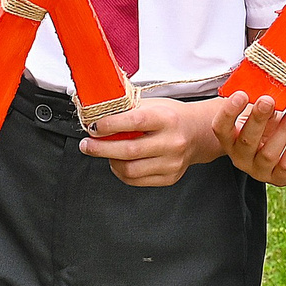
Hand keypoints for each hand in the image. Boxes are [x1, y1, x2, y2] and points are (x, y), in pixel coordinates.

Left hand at [78, 97, 222, 186]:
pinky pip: (136, 180)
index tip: (93, 127)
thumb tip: (96, 116)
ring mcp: (172, 163)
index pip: (134, 122)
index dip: (109, 125)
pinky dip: (121, 172)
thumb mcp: (153, 105)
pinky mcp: (169, 177)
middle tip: (87, 145)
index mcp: (166, 119)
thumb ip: (127, 111)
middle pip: (128, 150)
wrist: (198, 133)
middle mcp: (172, 142)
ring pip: (130, 169)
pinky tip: (118, 162)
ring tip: (103, 152)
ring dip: (110, 161)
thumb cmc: (171, 117)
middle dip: (100, 148)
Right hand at [216, 91, 285, 185]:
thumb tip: (272, 84)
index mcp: (229, 139)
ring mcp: (257, 170)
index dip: (229, 112)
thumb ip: (259, 101)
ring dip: (284, 129)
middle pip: (246, 140)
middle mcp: (239, 157)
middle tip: (268, 100)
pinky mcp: (277, 178)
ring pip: (269, 154)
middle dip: (259, 118)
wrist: (272, 148)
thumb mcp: (256, 112)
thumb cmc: (262, 127)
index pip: (221, 128)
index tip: (241, 95)